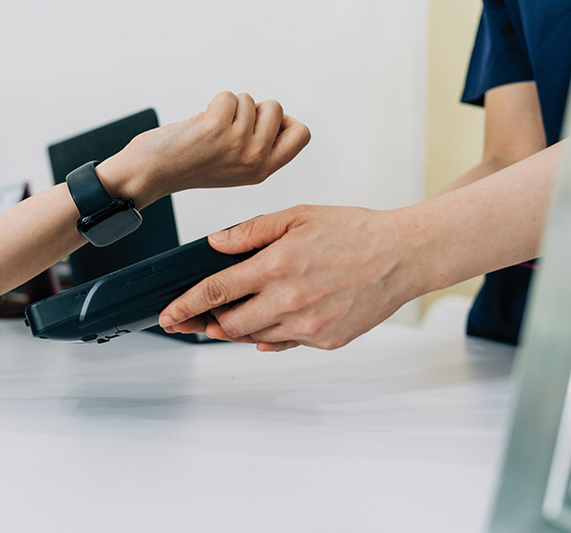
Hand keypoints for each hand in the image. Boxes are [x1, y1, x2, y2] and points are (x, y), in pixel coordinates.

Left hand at [96, 92, 310, 207]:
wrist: (151, 173)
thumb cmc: (188, 165)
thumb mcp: (235, 166)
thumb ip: (258, 147)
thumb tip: (274, 115)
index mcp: (263, 170)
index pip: (302, 135)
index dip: (284, 122)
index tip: (259, 125)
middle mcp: (255, 160)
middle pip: (277, 109)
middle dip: (253, 108)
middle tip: (229, 126)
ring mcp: (237, 144)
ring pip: (249, 100)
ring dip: (228, 106)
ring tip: (210, 129)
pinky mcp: (217, 128)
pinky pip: (228, 97)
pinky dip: (214, 103)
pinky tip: (200, 124)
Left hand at [158, 205, 423, 350]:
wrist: (402, 256)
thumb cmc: (353, 231)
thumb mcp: (298, 216)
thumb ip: (252, 231)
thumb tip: (215, 243)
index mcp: (276, 266)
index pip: (215, 292)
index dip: (184, 306)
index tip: (167, 316)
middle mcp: (289, 301)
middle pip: (229, 325)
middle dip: (206, 324)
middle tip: (194, 321)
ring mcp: (308, 325)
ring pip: (255, 338)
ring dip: (236, 330)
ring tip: (227, 320)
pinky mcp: (326, 339)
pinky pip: (285, 343)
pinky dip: (270, 335)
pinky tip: (270, 321)